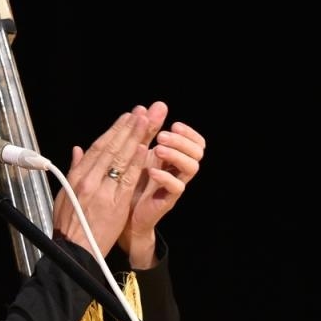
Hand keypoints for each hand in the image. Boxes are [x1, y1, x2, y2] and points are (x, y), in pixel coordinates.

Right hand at [52, 105, 151, 257]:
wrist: (75, 249)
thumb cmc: (69, 224)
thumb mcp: (65, 194)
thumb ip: (74, 170)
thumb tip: (77, 150)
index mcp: (78, 177)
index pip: (98, 147)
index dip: (113, 130)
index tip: (126, 118)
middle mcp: (89, 180)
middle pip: (111, 148)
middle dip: (127, 128)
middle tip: (141, 113)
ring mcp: (102, 191)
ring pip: (120, 159)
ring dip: (134, 139)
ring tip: (146, 122)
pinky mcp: (115, 204)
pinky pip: (127, 179)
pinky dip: (135, 163)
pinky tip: (144, 149)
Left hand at [120, 101, 205, 268]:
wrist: (123, 215)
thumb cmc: (130, 181)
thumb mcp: (137, 152)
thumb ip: (146, 131)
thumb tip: (153, 105)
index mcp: (174, 157)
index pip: (196, 142)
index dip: (189, 132)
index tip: (173, 123)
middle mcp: (178, 170)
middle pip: (198, 152)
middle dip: (182, 140)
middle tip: (162, 136)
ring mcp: (175, 185)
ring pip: (192, 168)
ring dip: (176, 155)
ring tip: (157, 148)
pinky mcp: (168, 200)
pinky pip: (176, 187)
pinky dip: (165, 176)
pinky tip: (152, 170)